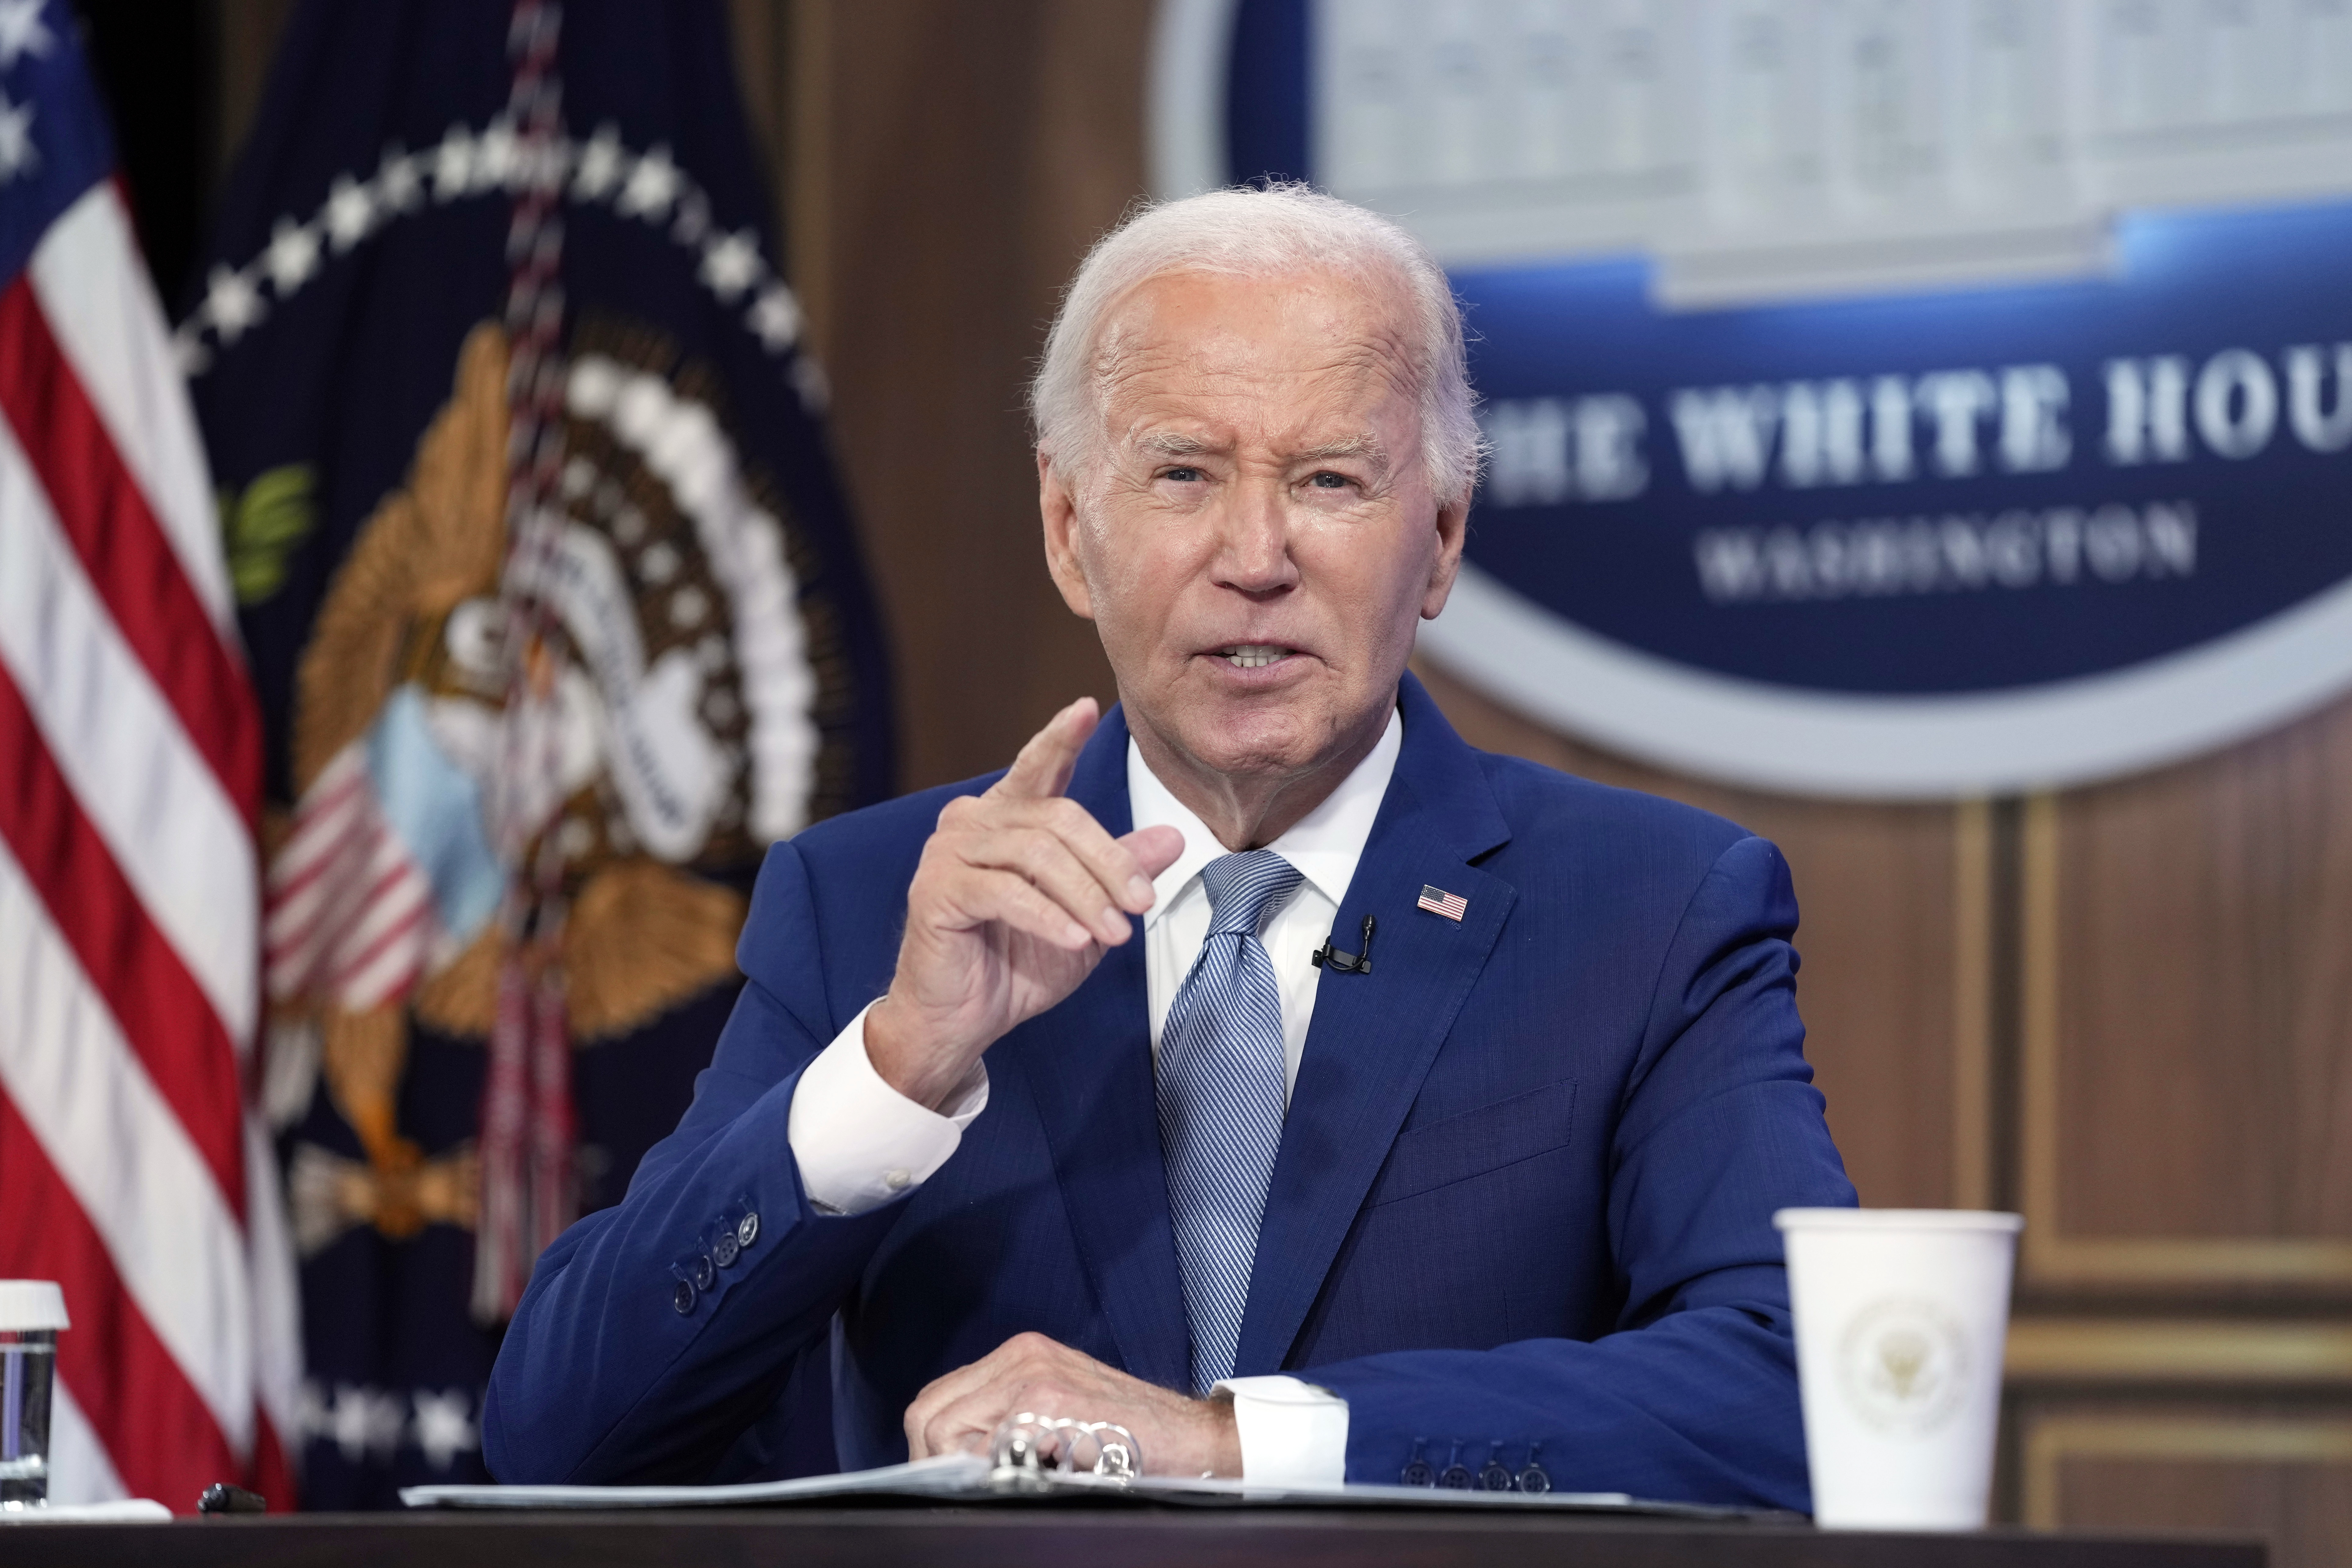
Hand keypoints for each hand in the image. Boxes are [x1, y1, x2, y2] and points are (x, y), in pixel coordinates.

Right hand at [866, 698, 1184, 1110]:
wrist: (961, 1019)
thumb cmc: (1017, 961)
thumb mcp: (1086, 911)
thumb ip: (1119, 870)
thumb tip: (1173, 837)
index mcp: (1006, 815)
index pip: (1039, 767)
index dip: (1060, 737)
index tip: (1087, 708)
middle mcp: (972, 820)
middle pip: (1058, 819)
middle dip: (1110, 863)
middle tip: (1143, 904)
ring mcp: (948, 853)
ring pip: (1036, 855)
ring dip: (1086, 897)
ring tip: (1115, 934)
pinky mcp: (936, 892)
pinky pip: (1005, 894)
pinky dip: (1048, 917)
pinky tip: (1076, 940)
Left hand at [904, 1332, 1240, 1477]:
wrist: (1193, 1442)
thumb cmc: (1132, 1438)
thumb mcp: (1060, 1414)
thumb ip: (1008, 1420)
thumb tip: (953, 1457)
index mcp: (1021, 1355)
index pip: (938, 1398)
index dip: (933, 1445)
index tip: (952, 1475)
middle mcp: (1022, 1355)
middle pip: (928, 1409)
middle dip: (932, 1456)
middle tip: (964, 1485)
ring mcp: (1034, 1373)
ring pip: (943, 1425)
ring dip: (959, 1463)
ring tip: (1002, 1478)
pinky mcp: (1049, 1400)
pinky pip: (985, 1444)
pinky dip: (992, 1469)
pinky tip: (1028, 1475)